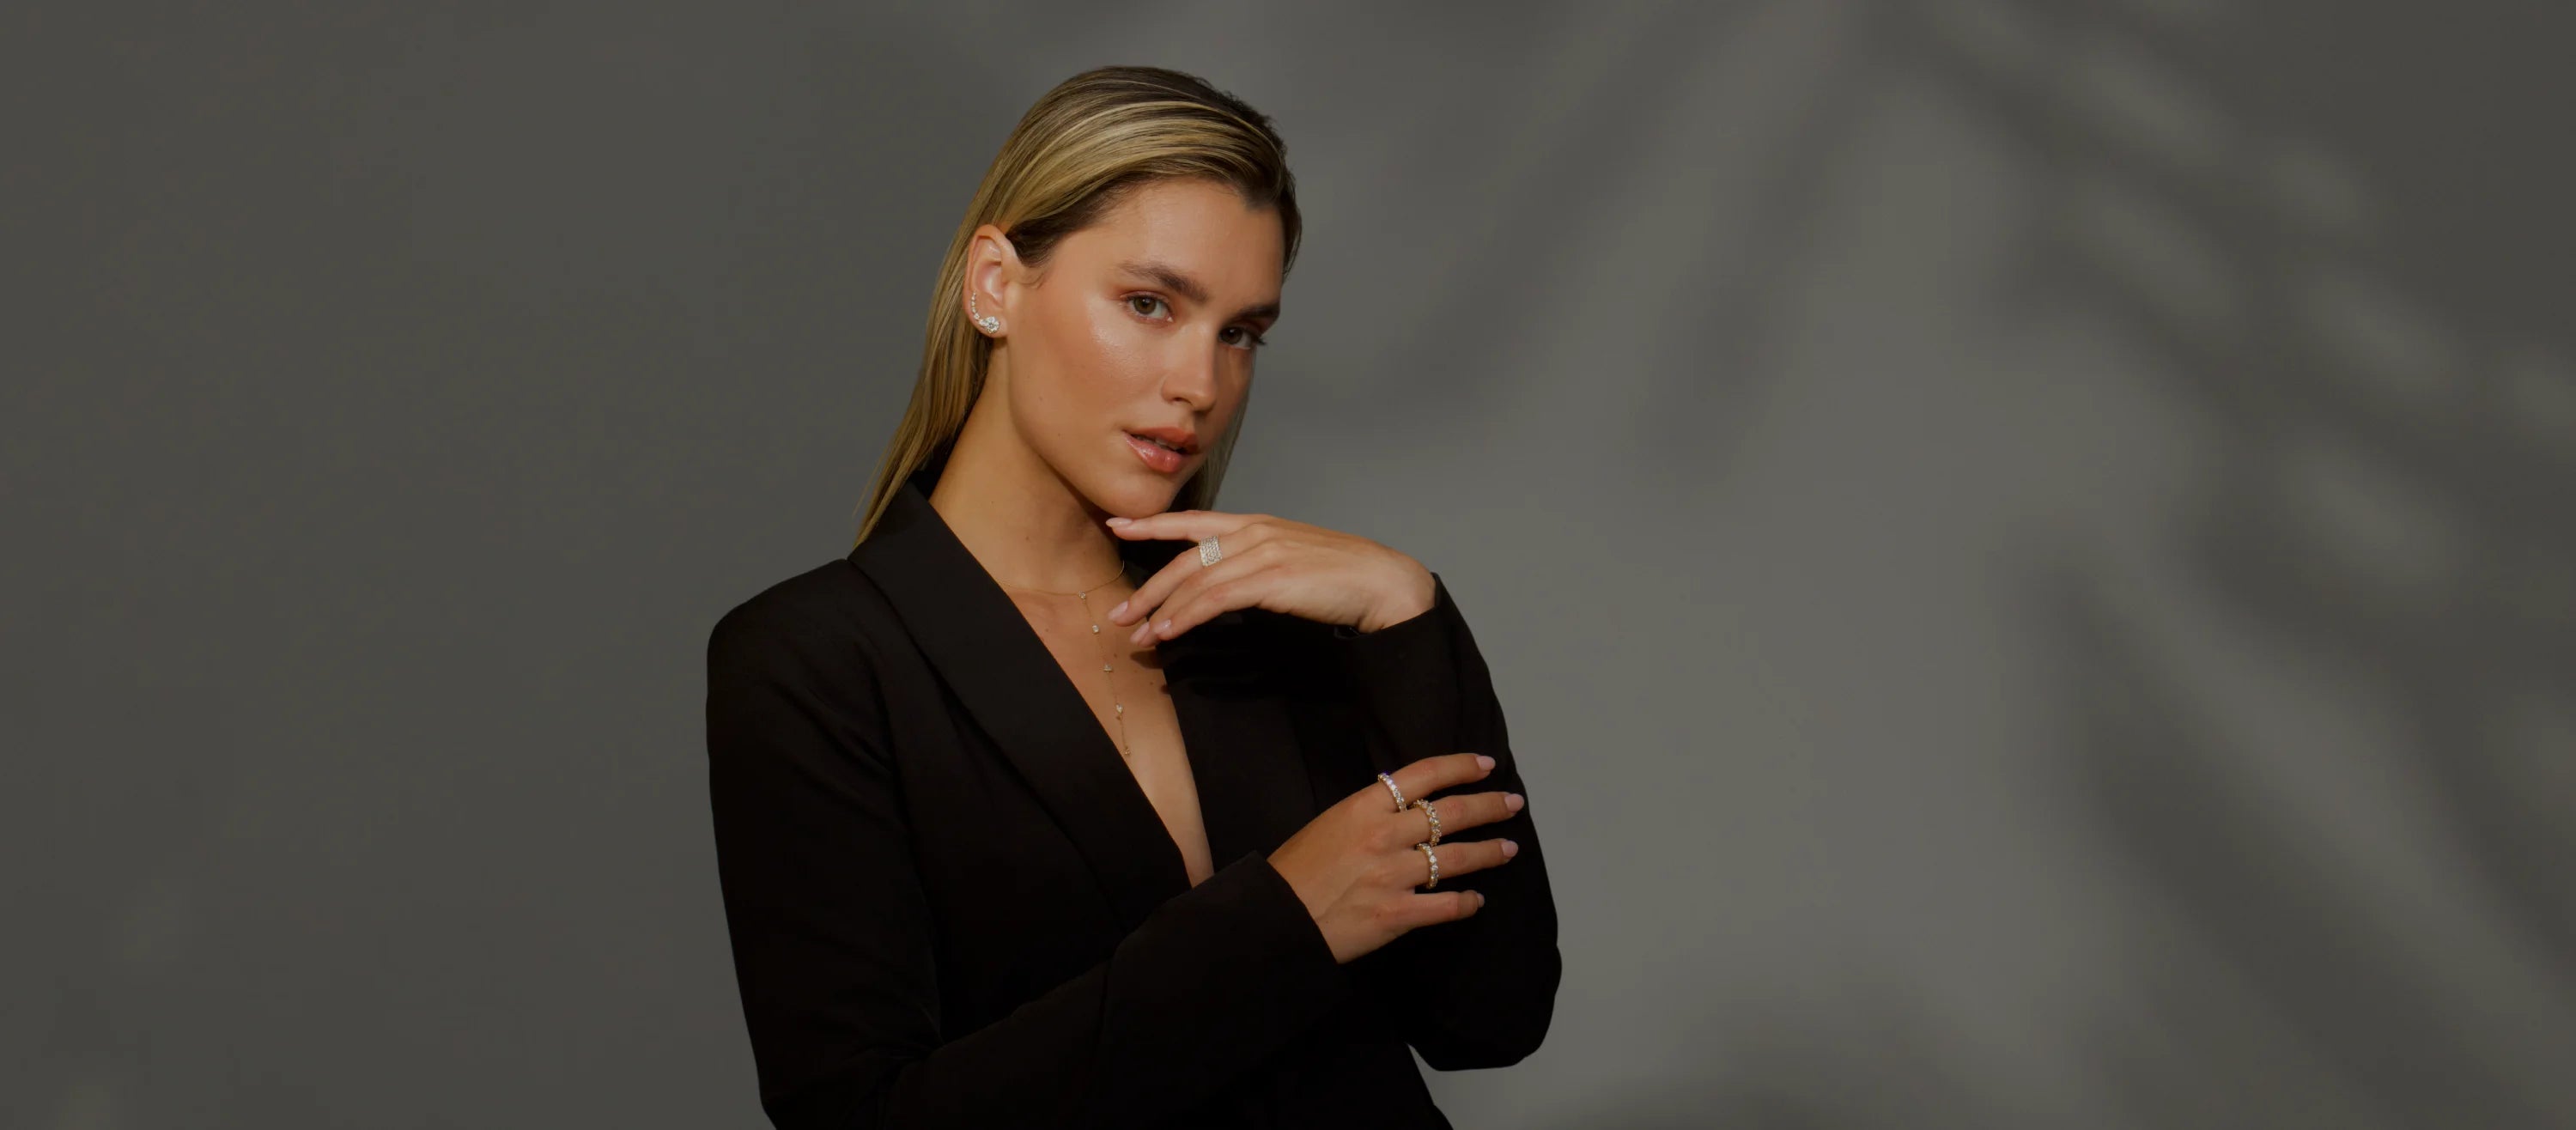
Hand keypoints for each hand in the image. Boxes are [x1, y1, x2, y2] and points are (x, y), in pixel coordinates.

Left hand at [1103, 509, 1435, 643]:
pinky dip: (1186, 616)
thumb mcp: (1292, 558)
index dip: (1153, 524)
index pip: (1193, 521)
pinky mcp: (1270, 578)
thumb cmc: (1343, 576)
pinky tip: (1168, 631)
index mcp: (1257, 523)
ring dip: (1161, 610)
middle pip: (1185, 558)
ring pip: (1195, 581)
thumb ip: (1259, 562)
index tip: (1119, 525)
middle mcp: (1254, 532)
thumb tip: (1229, 581)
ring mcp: (1262, 552)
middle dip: (1148, 587)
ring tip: (1138, 634)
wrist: (1382, 581)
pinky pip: (1214, 599)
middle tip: (1118, 613)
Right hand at [1267, 752, 1526, 963]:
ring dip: (1489, 852)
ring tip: (1509, 848)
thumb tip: (1405, 809)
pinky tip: (1477, 900)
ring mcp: (1393, 875)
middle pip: (1450, 813)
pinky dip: (1467, 902)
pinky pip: (1446, 905)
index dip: (1461, 766)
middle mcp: (1384, 835)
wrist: (1275, 917)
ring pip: (1457, 857)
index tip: (1487, 765)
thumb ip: (1369, 814)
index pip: (1423, 774)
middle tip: (1513, 803)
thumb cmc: (1295, 871)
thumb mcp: (1328, 823)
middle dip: (1489, 805)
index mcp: (1364, 807)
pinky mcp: (1396, 914)